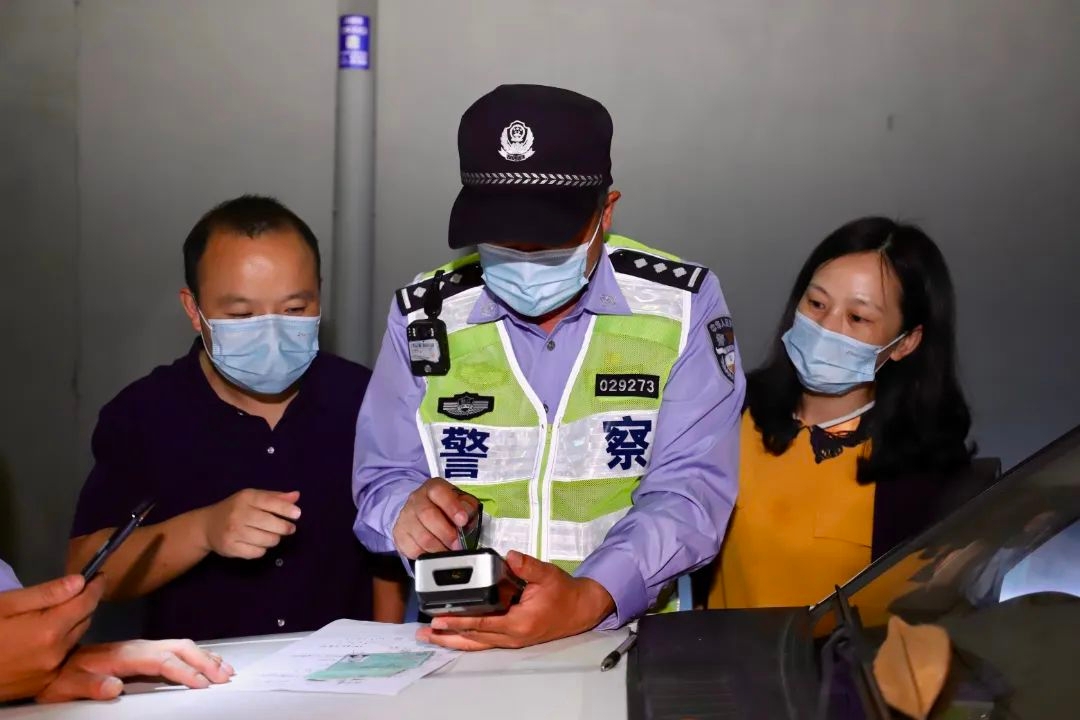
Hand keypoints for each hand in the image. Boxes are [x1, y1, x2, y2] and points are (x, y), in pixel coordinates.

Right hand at [0, 574, 105, 701]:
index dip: (95, 586)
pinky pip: (63, 659)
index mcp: (48, 630)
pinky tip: (46, 637)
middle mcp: (56, 654)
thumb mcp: (6, 604)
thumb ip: (45, 594)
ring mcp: (49, 672)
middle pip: (84, 621)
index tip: (99, 576)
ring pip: (75, 640)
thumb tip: (80, 581)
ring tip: (59, 613)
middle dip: (83, 604)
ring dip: (73, 625)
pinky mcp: (41, 685)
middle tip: (74, 592)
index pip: (86, 603)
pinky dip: (62, 644)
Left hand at [36, 639, 234, 702]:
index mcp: (123, 655)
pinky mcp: (143, 651)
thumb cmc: (60, 677)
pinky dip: (197, 654)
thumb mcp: (66, 686)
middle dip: (204, 661)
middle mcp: (137, 647)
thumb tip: (115, 686)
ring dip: (205, 656)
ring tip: (225, 669)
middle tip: (225, 676)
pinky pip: (176, 649)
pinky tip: (207, 661)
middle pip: (179, 648)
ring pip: (181, 646)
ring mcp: (142, 647)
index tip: (203, 683)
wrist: (52, 662)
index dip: (184, 671)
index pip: (162, 660)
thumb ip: (90, 685)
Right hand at [199, 489, 300, 558]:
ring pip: (266, 540)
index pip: (269, 502)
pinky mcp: (230, 548)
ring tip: (272, 536)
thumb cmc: (236, 509)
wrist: (207, 526)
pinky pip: (257, 553)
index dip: (285, 509)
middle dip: (285, 528)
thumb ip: (275, 497)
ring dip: (274, 540)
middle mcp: (238, 514)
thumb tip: (296, 496)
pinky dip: (262, 550)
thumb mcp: (253, 498)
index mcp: (246, 498)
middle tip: (289, 529)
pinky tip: (258, 543)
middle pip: (270, 523)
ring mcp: (233, 532)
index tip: (297, 514)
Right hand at [393, 478, 477, 558]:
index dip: (452, 507)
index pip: (439, 492)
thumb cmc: (445, 508)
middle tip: (457, 544)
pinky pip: (413, 549)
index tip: (463, 521)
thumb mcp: (461, 501)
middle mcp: (417, 499)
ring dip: (438, 548)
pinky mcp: (399, 534)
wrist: (420, 512)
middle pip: (428, 515)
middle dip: (446, 533)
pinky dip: (427, 555)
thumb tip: (467, 513)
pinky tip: (435, 553)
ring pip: (421, 536)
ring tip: (449, 551)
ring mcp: (405, 516)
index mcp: (433, 488)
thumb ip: (467, 506)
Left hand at [416, 551, 615, 649]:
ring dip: (452, 640)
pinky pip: (484, 641)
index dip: (460, 621)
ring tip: (430, 637)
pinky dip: (466, 639)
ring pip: (477, 644)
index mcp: (519, 622)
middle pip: (474, 639)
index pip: (483, 623)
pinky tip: (452, 635)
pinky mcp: (511, 637)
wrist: (580, 610)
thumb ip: (527, 566)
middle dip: (448, 635)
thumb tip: (508, 556)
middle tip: (424, 632)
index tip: (440, 619)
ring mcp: (511, 640)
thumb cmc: (564, 593)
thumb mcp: (548, 575)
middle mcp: (512, 636)